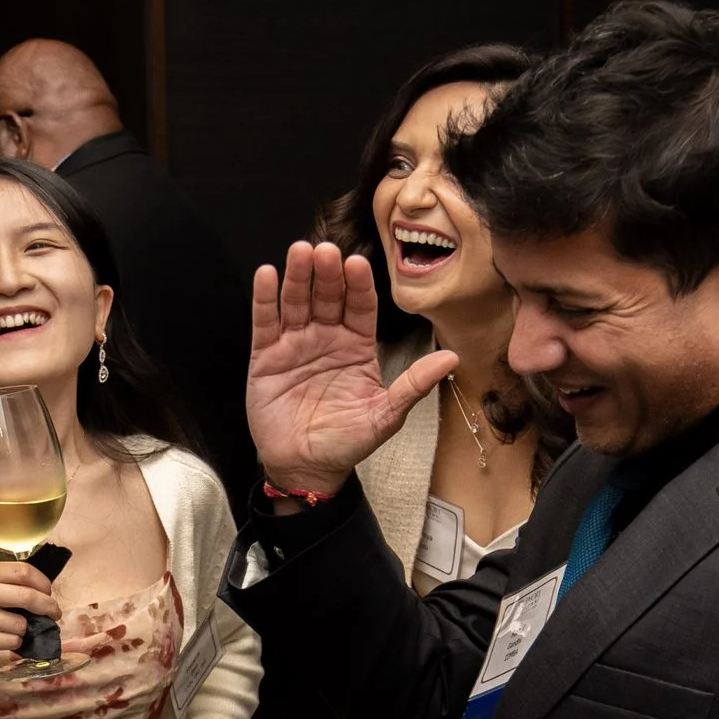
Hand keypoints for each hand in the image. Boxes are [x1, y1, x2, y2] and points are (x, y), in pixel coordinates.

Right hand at [0, 560, 57, 661]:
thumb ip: (1, 579)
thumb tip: (40, 591)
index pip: (24, 572)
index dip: (44, 584)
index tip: (48, 592)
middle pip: (28, 597)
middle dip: (48, 607)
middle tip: (52, 613)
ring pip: (21, 624)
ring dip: (25, 628)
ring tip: (13, 627)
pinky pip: (10, 642)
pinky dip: (13, 642)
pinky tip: (3, 637)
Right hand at [247, 242, 455, 499]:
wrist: (306, 467)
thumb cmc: (347, 441)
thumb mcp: (385, 415)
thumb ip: (414, 384)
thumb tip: (452, 358)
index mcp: (357, 346)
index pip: (360, 306)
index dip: (359, 285)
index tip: (358, 264)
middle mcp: (326, 338)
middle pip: (328, 297)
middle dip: (327, 273)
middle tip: (326, 250)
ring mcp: (295, 344)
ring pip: (297, 302)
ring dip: (298, 276)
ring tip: (300, 252)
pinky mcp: (266, 356)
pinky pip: (265, 322)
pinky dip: (265, 299)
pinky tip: (268, 275)